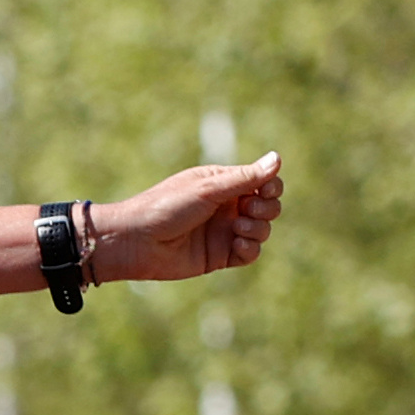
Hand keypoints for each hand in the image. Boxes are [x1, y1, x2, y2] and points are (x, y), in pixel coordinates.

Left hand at [90, 151, 281, 284]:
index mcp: (223, 183)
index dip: (271, 185)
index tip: (264, 189)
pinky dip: (249, 249)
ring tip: (238, 228)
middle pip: (268, 205)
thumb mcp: (208, 189)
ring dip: (258, 228)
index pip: (263, 181)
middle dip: (267, 207)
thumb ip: (245, 177)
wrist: (136, 242)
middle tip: (247, 208)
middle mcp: (226, 206)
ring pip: (262, 230)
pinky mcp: (220, 255)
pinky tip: (235, 244)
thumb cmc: (166, 207)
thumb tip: (277, 158)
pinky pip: (250, 253)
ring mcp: (223, 231)